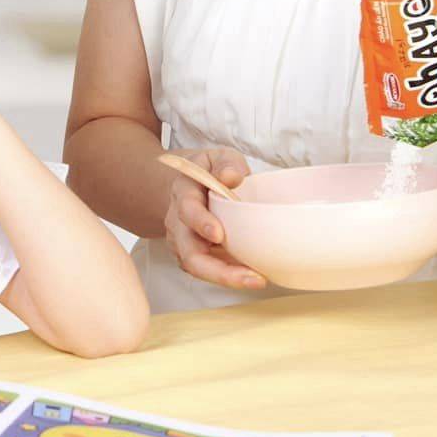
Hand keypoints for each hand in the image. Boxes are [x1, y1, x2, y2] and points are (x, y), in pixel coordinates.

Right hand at [161, 147, 264, 291]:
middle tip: (250, 276)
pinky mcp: (196, 255)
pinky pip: (209, 271)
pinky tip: (252, 277)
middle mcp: (178, 223)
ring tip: (257, 280)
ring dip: (227, 278)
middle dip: (218, 271)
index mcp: (183, 193)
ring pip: (198, 268)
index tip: (218, 234)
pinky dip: (229, 277)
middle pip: (189, 254)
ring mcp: (184, 243)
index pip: (187, 210)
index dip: (200, 222)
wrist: (187, 187)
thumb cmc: (207, 172)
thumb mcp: (218, 157)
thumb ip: (227, 163)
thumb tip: (232, 177)